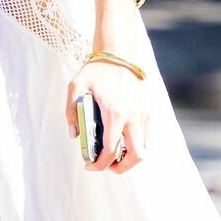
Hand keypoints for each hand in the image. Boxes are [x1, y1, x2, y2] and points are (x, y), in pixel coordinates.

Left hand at [65, 56, 150, 172]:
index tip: (89, 166)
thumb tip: (74, 134)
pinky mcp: (148, 111)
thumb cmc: (97, 70)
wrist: (121, 53)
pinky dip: (136, 145)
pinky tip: (122, 141)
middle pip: (135, 156)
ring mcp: (144, 115)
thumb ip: (71, 110)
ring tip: (114, 156)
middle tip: (107, 166)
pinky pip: (146, 137)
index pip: (111, 150)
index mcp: (115, 113)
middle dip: (120, 168)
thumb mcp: (76, 85)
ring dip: (130, 158)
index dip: (99, 164)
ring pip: (144, 148)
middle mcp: (133, 117)